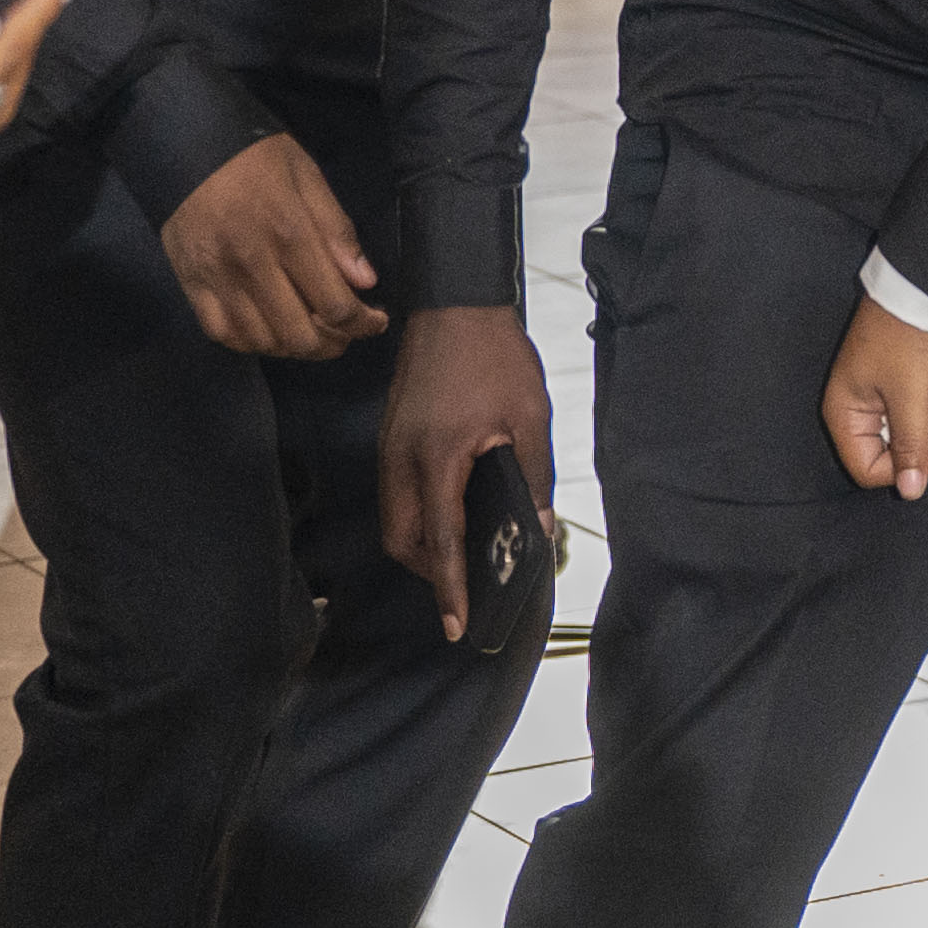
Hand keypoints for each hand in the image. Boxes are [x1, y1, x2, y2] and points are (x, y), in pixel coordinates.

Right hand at [159, 129, 385, 358]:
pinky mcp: (190, 284)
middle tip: (345, 332)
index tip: (375, 321)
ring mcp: (217, 279)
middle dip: (333, 344)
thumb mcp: (307, 177)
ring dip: (293, 347)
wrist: (183, 144)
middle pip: (300, 336)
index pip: (335, 305)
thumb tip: (365, 282)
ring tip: (310, 332)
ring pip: (262, 342)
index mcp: (289, 234)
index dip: (363, 324)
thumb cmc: (253, 156)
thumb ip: (337, 230)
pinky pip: (222, 334)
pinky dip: (251, 342)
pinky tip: (268, 330)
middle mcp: (252, 265)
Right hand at [381, 305, 557, 641]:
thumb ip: (534, 477)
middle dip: (430, 573)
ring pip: (394, 519)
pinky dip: (417, 517)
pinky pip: (396, 493)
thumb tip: (537, 530)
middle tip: (466, 589)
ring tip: (462, 558)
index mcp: (439, 456)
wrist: (455, 301)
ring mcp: (390, 446)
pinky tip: (450, 517)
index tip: (456, 626)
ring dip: (422, 546)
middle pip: (402, 540)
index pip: (441, 540)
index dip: (449, 588)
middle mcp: (402, 457)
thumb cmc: (496, 356)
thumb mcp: (530, 418)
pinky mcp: (390, 436)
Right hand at [824, 296, 927, 497]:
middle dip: (925, 430)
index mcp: (845, 414)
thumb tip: (910, 492)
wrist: (927, 290)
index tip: (921, 439)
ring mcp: (884, 394)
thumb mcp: (912, 399)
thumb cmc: (909, 340)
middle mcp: (860, 407)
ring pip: (919, 430)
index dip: (901, 465)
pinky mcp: (907, 382)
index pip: (867, 469)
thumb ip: (911, 449)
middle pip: (897, 452)